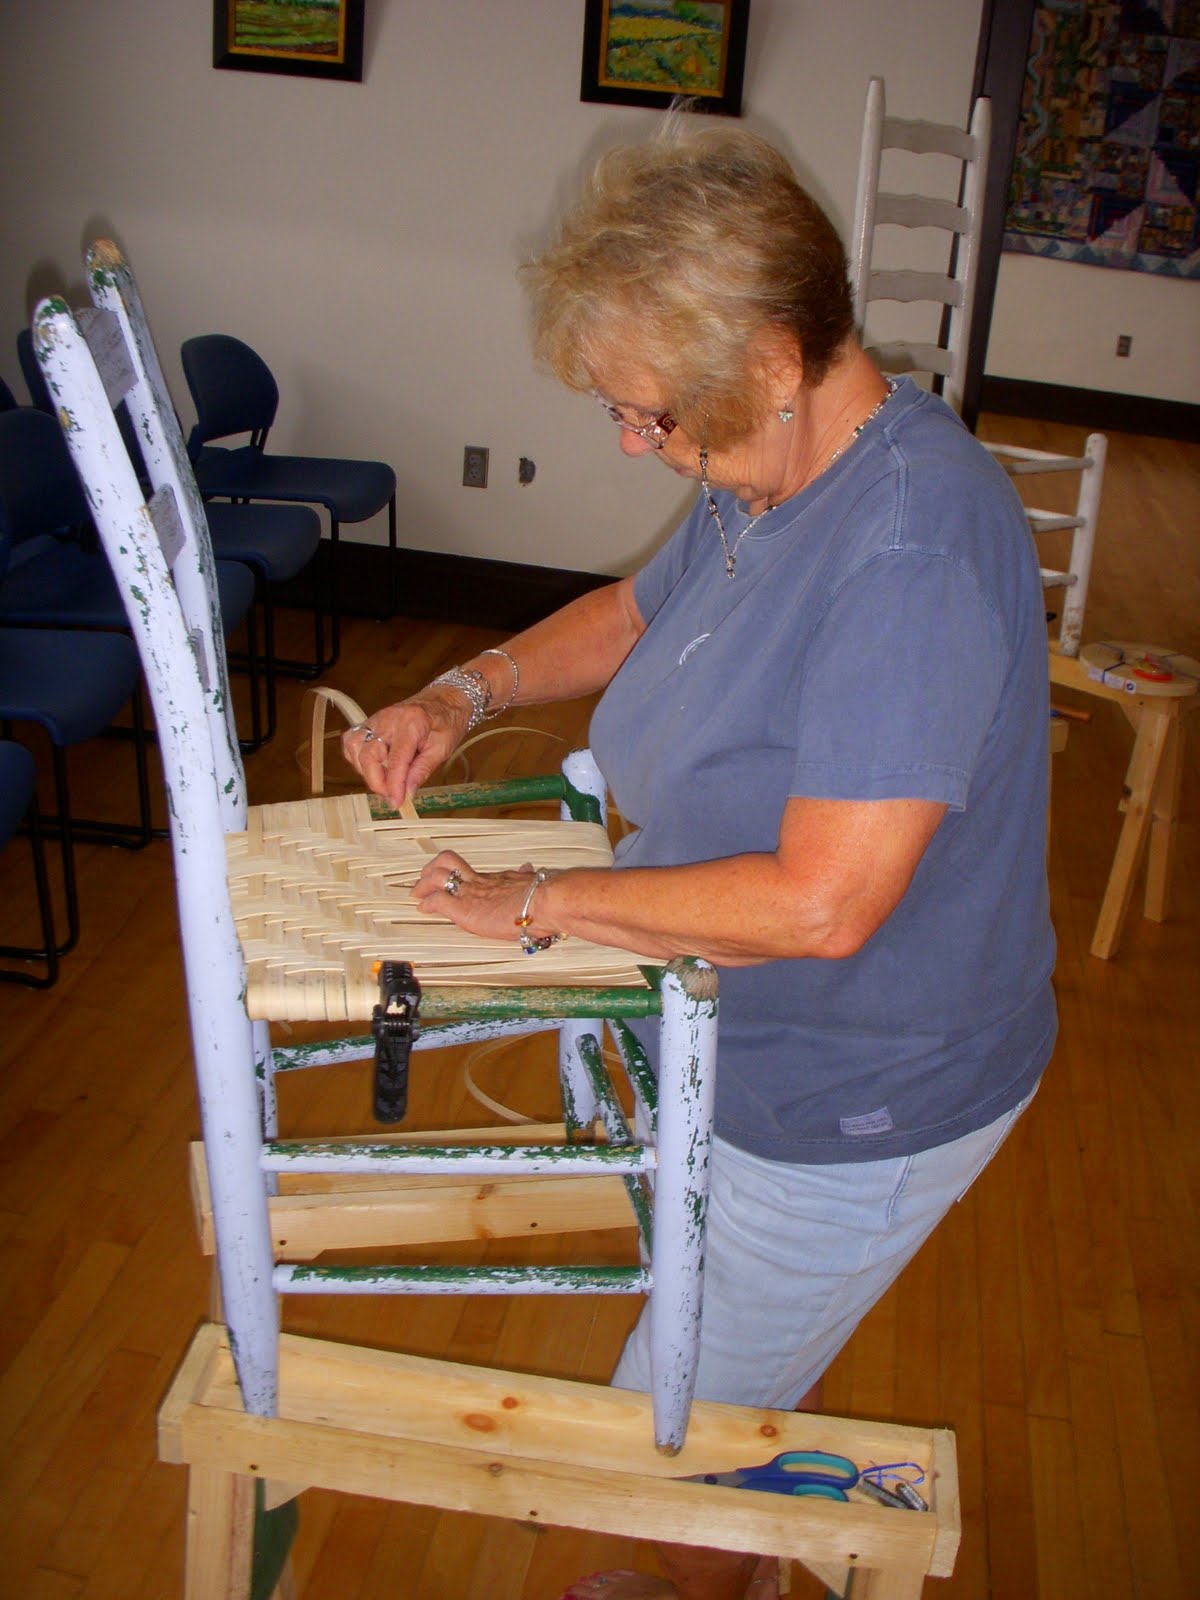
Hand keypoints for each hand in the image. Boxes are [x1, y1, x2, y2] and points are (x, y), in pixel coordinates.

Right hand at [341, 686, 473, 808]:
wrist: (442, 701)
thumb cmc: (446, 723)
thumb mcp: (442, 748)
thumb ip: (422, 770)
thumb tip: (408, 793)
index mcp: (411, 723)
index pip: (396, 760)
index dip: (393, 786)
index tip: (396, 803)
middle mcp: (388, 719)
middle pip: (369, 755)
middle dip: (376, 781)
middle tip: (392, 795)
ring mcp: (375, 719)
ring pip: (355, 748)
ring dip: (365, 770)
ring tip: (385, 779)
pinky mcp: (369, 722)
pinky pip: (352, 742)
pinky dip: (357, 758)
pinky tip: (374, 767)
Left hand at [413, 852, 552, 944]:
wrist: (543, 903)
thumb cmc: (543, 898)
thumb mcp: (532, 882)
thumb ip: (526, 876)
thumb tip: (529, 866)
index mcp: (495, 878)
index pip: (469, 871)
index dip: (456, 873)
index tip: (452, 878)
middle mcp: (479, 881)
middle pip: (448, 862)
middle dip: (432, 870)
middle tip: (425, 880)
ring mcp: (470, 893)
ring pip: (437, 876)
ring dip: (423, 885)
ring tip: (417, 894)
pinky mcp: (463, 908)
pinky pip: (437, 901)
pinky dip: (427, 903)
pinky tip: (423, 909)